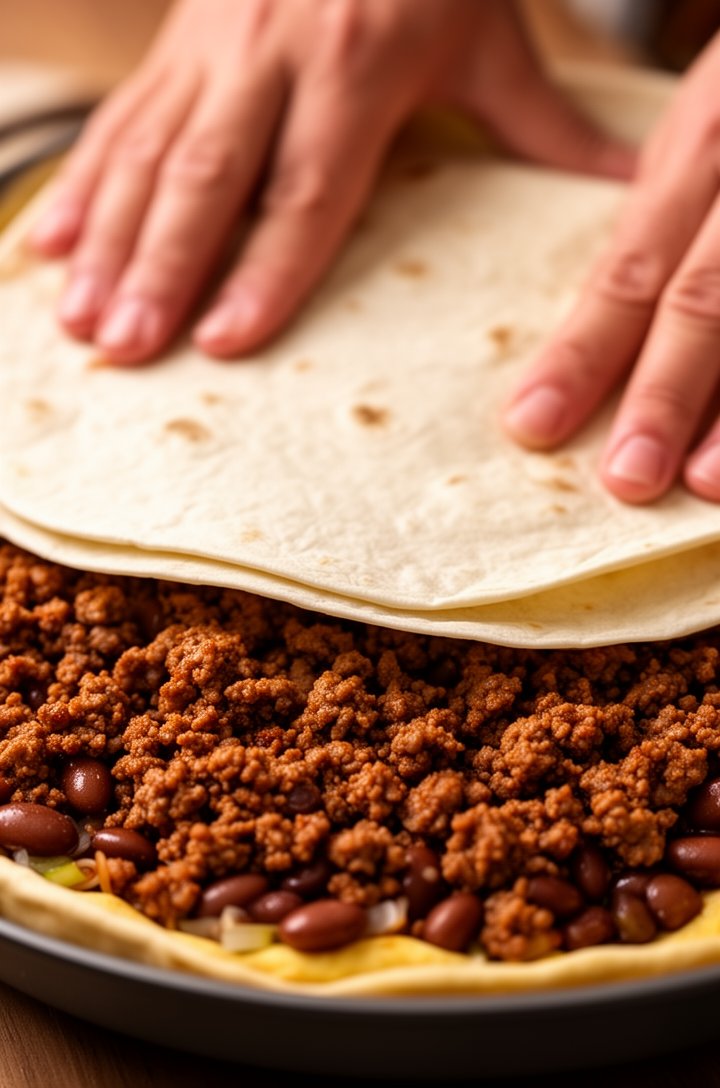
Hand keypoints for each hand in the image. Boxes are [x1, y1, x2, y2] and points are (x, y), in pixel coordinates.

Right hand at [30, 0, 630, 365]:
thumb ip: (543, 123)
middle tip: (130, 348)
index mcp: (357, 63)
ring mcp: (211, 44)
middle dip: (163, 270)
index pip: (306, 190)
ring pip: (149, 154)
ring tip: (83, 321)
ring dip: (111, 242)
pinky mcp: (175, 39)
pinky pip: (121, 121)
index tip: (227, 342)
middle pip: (209, 181)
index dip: (266, 271)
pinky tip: (53, 245)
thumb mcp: (495, 37)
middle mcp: (270, 54)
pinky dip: (83, 185)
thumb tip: (624, 190)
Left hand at [503, 34, 719, 504]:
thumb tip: (588, 335)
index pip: (631, 269)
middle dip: (664, 396)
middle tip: (625, 478)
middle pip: (705, 301)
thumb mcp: (695, 135)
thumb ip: (651, 224)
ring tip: (705, 484)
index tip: (532, 423)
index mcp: (704, 150)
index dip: (582, 353)